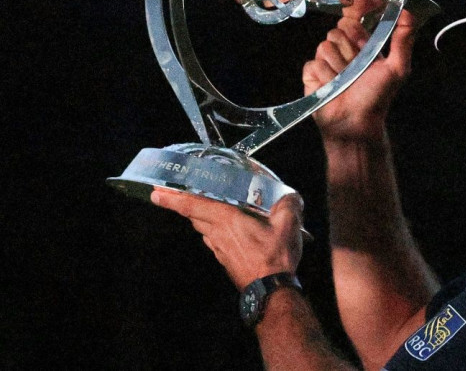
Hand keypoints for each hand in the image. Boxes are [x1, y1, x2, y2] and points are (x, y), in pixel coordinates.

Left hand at [150, 187, 303, 291]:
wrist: (271, 291)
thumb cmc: (275, 258)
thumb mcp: (288, 224)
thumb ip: (289, 204)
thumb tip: (291, 196)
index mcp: (228, 219)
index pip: (193, 205)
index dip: (172, 197)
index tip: (156, 191)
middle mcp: (219, 233)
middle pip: (194, 215)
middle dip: (183, 203)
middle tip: (175, 192)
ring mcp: (220, 248)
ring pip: (203, 227)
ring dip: (199, 215)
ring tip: (203, 205)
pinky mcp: (226, 258)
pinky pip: (213, 238)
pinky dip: (213, 229)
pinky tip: (225, 227)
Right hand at [303, 0, 416, 141]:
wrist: (355, 123)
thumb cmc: (377, 98)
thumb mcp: (397, 68)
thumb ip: (403, 41)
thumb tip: (409, 14)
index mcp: (361, 46)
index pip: (352, 21)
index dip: (354, 28)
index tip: (360, 40)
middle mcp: (342, 51)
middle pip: (336, 32)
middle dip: (348, 52)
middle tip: (356, 70)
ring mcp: (325, 62)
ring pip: (324, 47)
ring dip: (337, 68)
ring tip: (345, 83)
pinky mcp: (311, 74)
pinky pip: (312, 64)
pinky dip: (324, 79)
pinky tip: (331, 89)